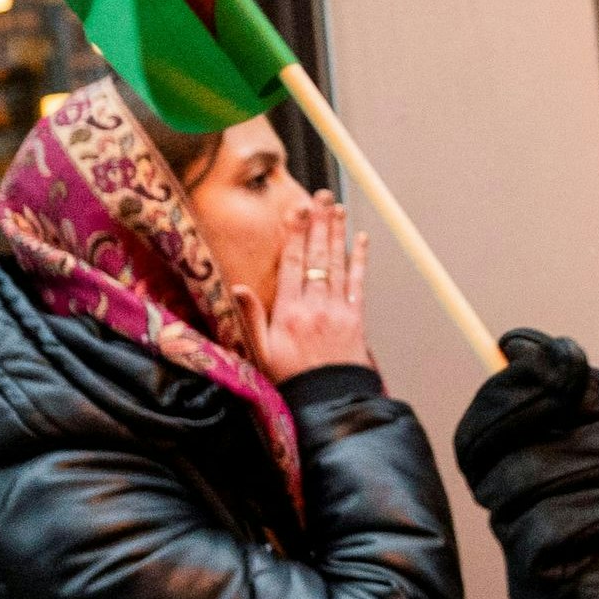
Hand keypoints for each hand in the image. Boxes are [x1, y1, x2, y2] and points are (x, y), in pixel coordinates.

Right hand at [244, 194, 368, 381]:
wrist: (328, 401)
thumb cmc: (289, 379)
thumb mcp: (260, 352)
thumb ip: (250, 318)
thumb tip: (237, 287)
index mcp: (289, 313)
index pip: (291, 265)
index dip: (295, 235)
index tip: (297, 211)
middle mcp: (315, 306)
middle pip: (316, 257)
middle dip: (319, 225)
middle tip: (321, 197)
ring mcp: (338, 310)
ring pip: (337, 265)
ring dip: (338, 234)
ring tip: (337, 208)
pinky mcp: (356, 318)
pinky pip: (358, 283)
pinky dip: (360, 260)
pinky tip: (361, 240)